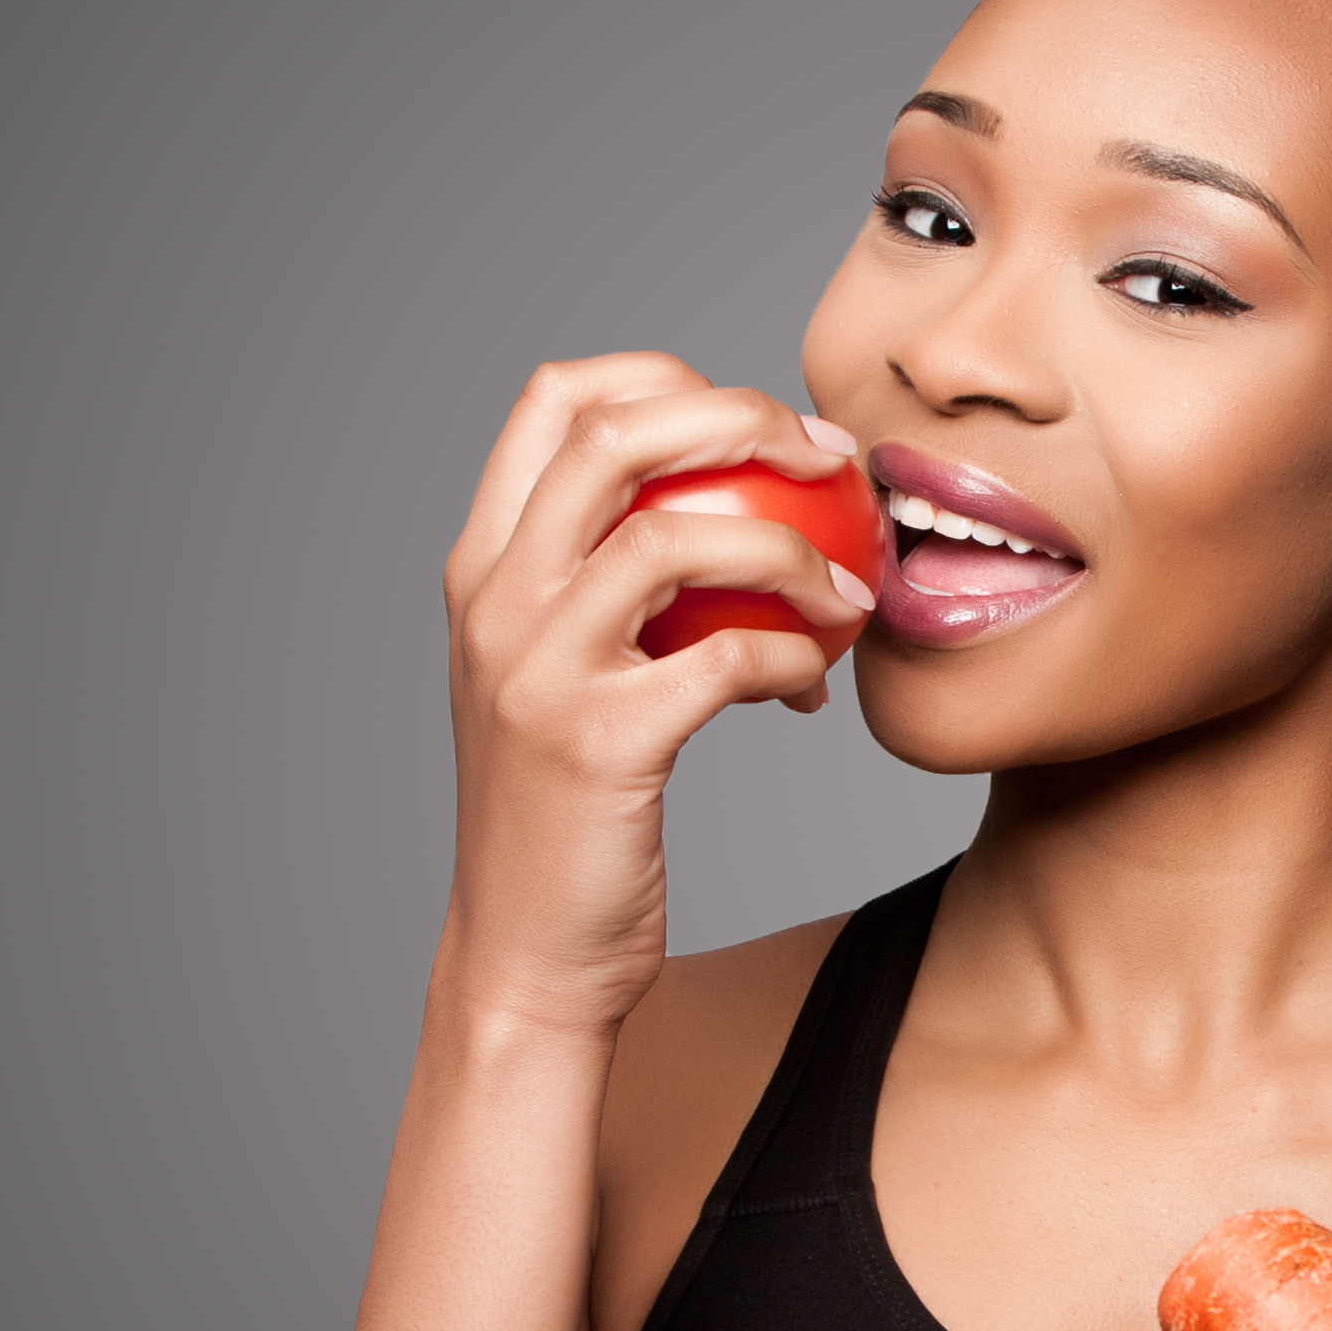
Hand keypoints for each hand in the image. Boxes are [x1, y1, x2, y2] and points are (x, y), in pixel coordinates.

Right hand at [438, 354, 875, 1033]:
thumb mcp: (566, 679)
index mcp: (482, 567)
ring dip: (787, 549)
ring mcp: (536, 670)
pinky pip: (722, 659)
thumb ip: (617, 594)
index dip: (660, 374)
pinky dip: (789, 652)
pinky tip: (818, 673)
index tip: (745, 417)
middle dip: (741, 419)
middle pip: (614, 434)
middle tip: (828, 459)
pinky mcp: (598, 744)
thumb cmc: (571, 817)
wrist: (528, 956)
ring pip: (670, 535)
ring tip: (848, 588)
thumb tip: (749, 513)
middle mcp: (495, 602)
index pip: (553, 400)